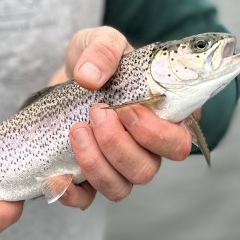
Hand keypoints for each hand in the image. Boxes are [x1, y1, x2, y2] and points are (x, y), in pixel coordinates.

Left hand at [51, 27, 191, 209]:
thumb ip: (103, 49)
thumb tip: (89, 77)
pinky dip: (73, 192)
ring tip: (77, 129)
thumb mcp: (100, 40)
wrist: (67, 74)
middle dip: (118, 145)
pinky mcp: (89, 176)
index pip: (179, 143)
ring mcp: (119, 166)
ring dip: (96, 163)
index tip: (127, 109)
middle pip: (147, 169)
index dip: (155, 134)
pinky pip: (88, 200)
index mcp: (164, 117)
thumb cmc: (95, 58)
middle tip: (96, 113)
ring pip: (120, 187)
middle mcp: (147, 148)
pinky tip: (60, 174)